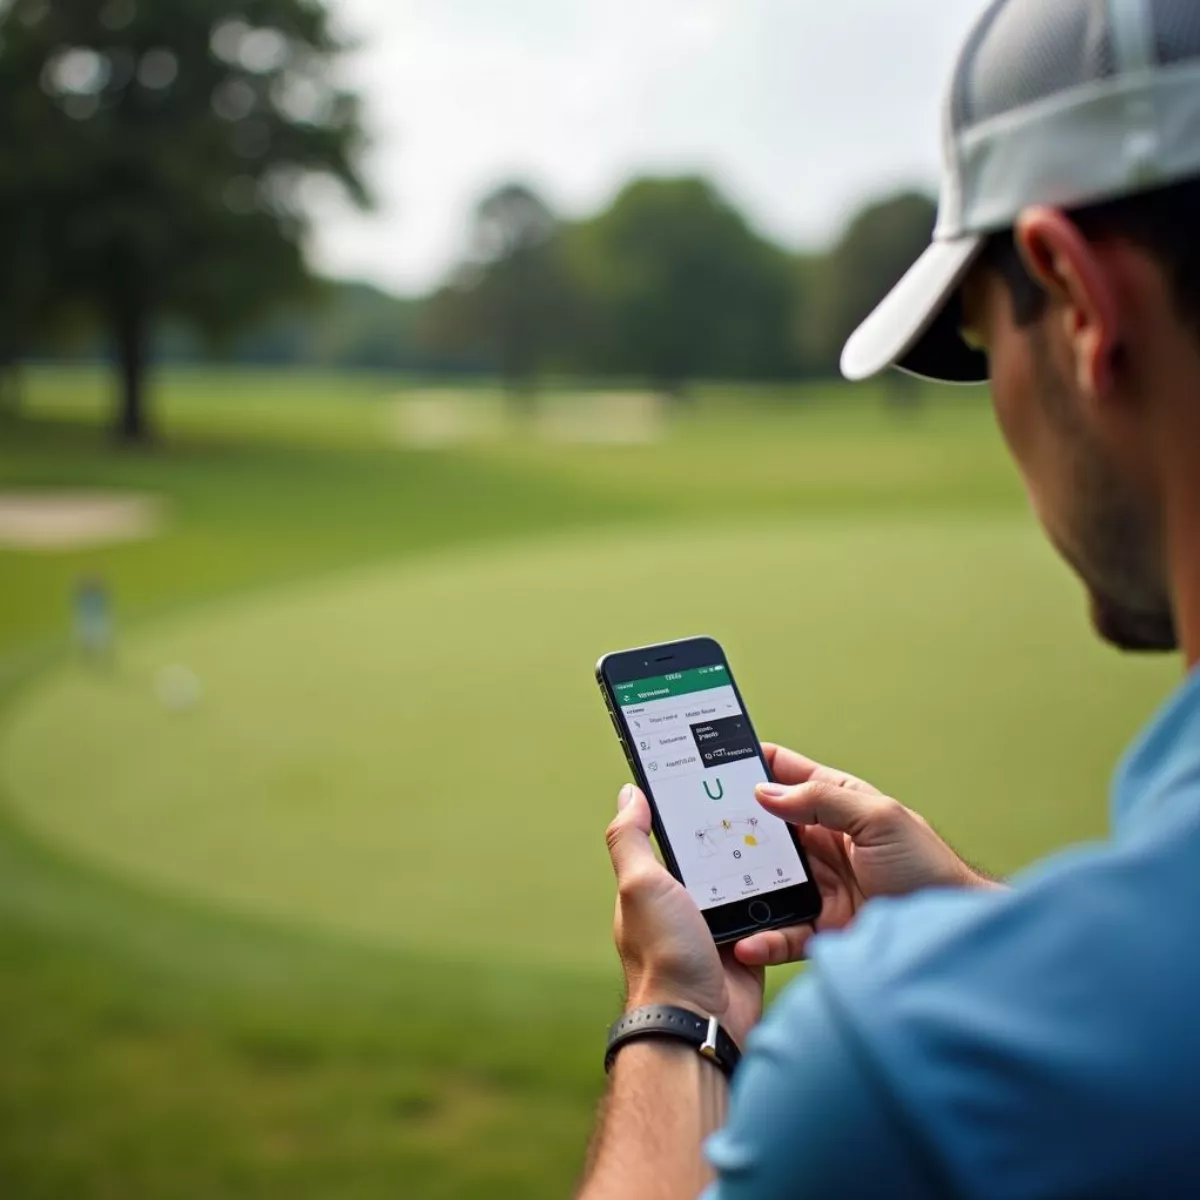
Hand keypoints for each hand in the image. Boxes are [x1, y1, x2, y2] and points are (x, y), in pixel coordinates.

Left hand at [606, 784, 764, 1046]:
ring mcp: (714, 927)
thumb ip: (631, 839)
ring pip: (743, 882)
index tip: (711, 780)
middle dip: (733, 835)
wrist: (698, 1021)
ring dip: (759, 866)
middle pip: (713, 857)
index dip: (687, 810)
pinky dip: (776, 901)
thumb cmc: (663, 954)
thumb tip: (629, 793)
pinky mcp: (745, 947)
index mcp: (652, 887)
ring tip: (782, 832)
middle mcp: (682, 906)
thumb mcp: (639, 885)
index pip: (670, 837)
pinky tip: (792, 878)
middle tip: (760, 802)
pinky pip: (766, 915)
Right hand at [733, 744, 996, 967]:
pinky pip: (782, 931)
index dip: (751, 764)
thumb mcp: (879, 818)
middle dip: (733, 828)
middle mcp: (822, 842)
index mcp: (837, 803)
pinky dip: (762, 937)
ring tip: (713, 889)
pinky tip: (747, 939)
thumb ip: (824, 801)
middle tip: (698, 830)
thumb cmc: (929, 868)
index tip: (711, 763)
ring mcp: (819, 885)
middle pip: (765, 829)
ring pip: (766, 880)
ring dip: (741, 886)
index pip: (785, 774)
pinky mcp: (821, 927)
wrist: (951, 939)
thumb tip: (767, 791)